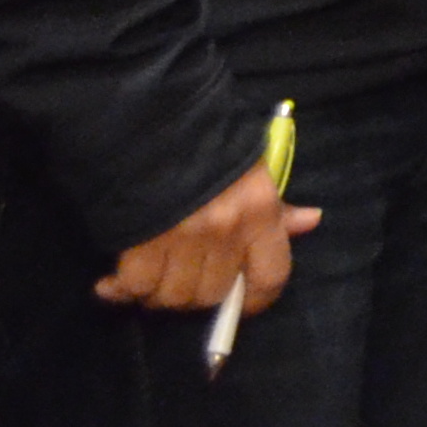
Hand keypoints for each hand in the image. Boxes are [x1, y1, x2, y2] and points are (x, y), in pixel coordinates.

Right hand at [94, 162, 315, 313]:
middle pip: (213, 295)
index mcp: (260, 211)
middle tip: (184, 278)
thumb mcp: (253, 169)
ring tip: (152, 278)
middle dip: (197, 295)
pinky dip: (122, 290)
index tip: (241, 304)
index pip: (271, 276)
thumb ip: (277, 206)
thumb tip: (311, 221)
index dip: (256, 300)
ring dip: (160, 294)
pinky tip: (115, 284)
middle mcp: (226, 230)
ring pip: (174, 296)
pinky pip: (136, 286)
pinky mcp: (142, 242)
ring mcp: (183, 238)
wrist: (151, 123)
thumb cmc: (208, 146)